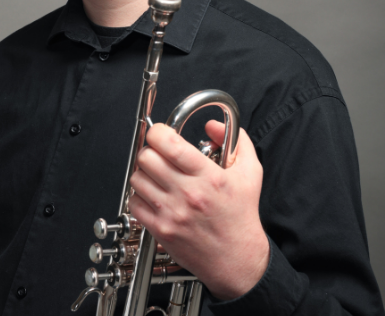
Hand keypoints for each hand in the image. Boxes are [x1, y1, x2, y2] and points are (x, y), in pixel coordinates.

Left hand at [129, 121, 268, 299]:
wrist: (238, 260)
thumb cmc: (241, 216)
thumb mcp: (250, 172)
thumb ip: (235, 139)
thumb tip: (212, 124)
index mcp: (208, 176)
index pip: (169, 144)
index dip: (158, 132)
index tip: (161, 134)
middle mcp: (188, 193)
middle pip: (147, 158)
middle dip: (150, 151)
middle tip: (158, 155)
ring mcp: (172, 213)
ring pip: (138, 178)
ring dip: (144, 173)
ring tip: (156, 176)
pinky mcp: (161, 230)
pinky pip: (134, 202)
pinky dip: (139, 195)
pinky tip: (153, 195)